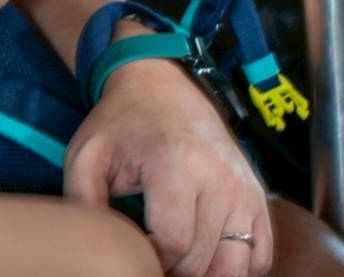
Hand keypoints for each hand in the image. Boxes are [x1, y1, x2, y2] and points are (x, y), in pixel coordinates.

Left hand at [63, 56, 272, 276]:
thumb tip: (96, 247)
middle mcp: (221, 179)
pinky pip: (260, 256)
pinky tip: (207, 257)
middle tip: (150, 259)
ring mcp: (245, 189)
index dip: (149, 261)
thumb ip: (83, 201)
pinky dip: (237, 268)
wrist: (163, 86)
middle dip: (172, 271)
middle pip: (203, 261)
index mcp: (177, 164)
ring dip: (206, 275)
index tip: (133, 251)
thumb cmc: (121, 122)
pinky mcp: (259, 197)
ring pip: (236, 266)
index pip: (173, 244)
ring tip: (176, 262)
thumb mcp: (86, 154)